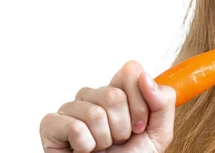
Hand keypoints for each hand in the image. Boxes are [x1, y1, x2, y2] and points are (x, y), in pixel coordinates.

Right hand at [40, 61, 175, 151]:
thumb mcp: (158, 133)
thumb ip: (163, 102)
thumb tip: (145, 77)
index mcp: (119, 92)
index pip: (130, 71)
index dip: (139, 101)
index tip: (139, 125)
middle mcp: (93, 96)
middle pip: (113, 95)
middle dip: (122, 126)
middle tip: (119, 141)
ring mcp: (71, 109)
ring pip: (94, 113)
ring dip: (104, 139)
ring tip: (102, 148)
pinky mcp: (50, 125)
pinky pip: (74, 127)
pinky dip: (85, 146)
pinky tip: (85, 151)